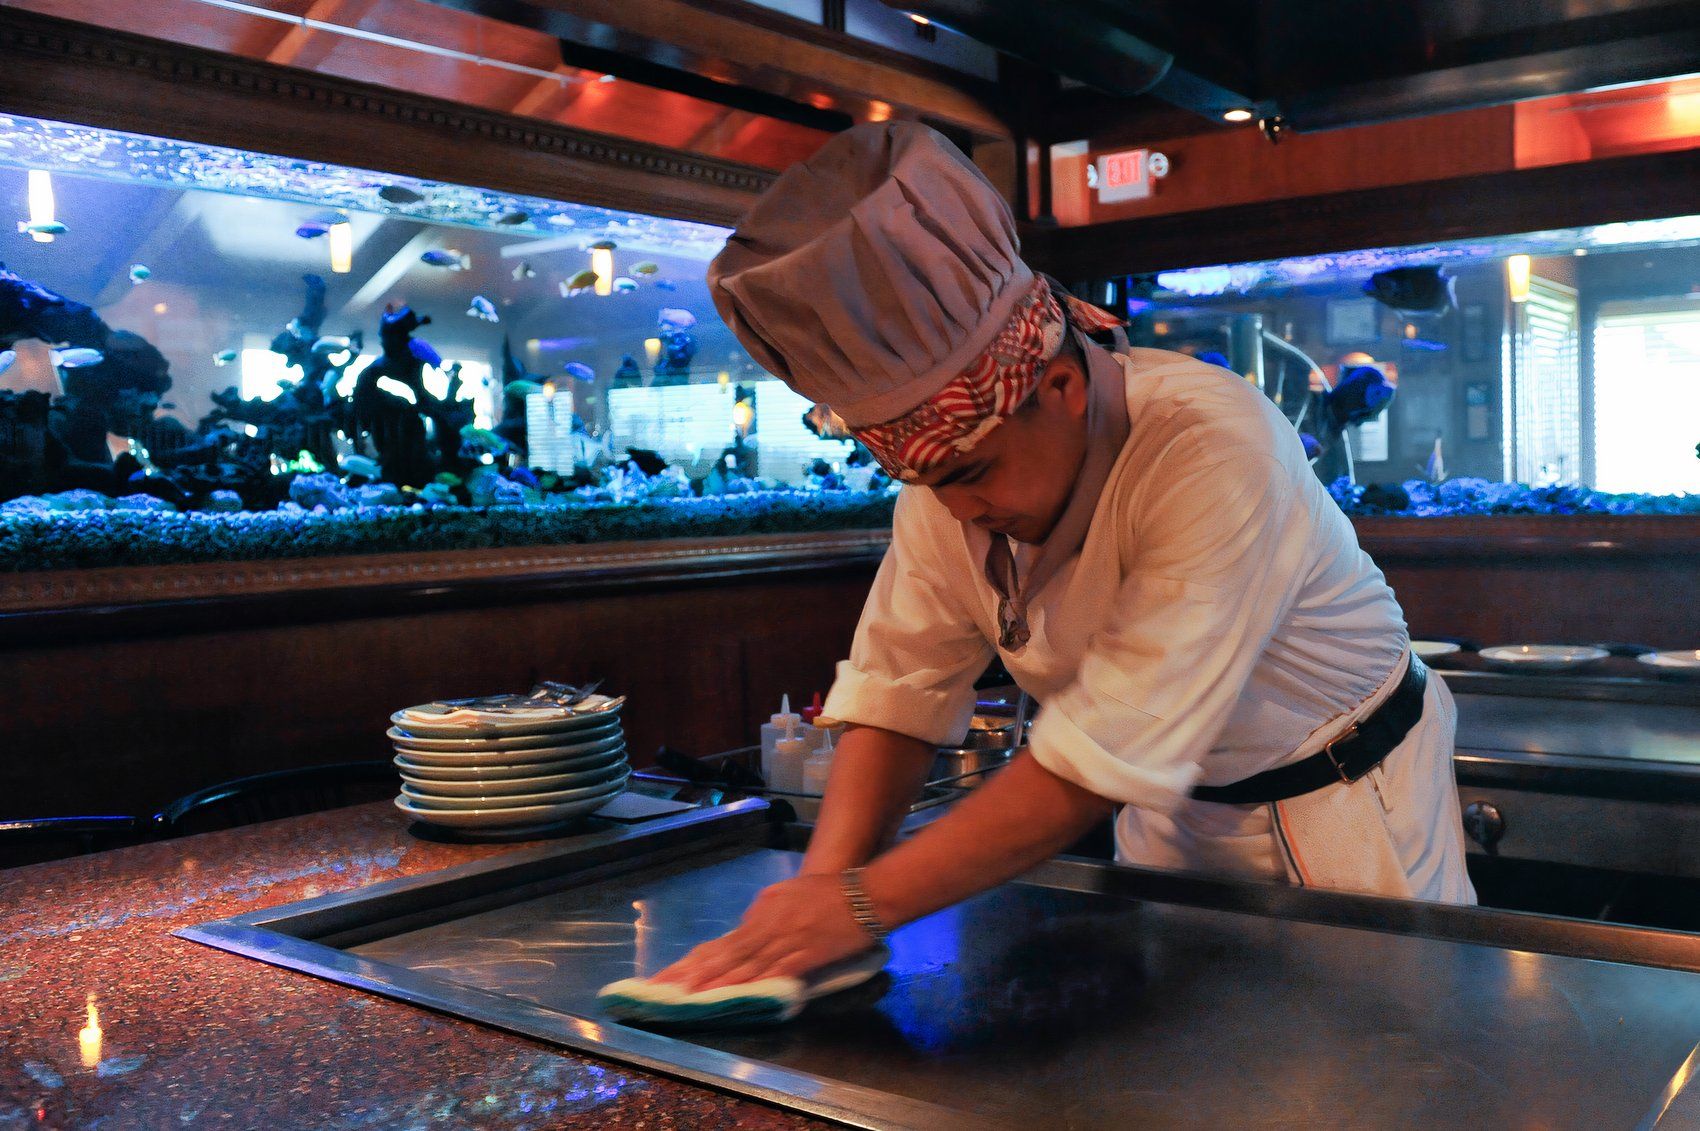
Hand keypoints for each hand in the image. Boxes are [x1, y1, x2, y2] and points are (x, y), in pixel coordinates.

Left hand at [649, 873, 871, 991]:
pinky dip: (755, 985)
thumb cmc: (829, 892)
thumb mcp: (788, 894)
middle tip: (663, 991)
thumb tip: (746, 931)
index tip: (667, 978)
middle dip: (692, 975)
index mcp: (761, 912)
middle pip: (724, 955)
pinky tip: (738, 996)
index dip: (694, 962)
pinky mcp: (805, 955)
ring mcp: (785, 941)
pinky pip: (775, 973)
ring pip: (744, 966)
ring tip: (689, 997)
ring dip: (716, 983)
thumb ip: (765, 913)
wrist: (865, 894)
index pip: (721, 944)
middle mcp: (766, 926)